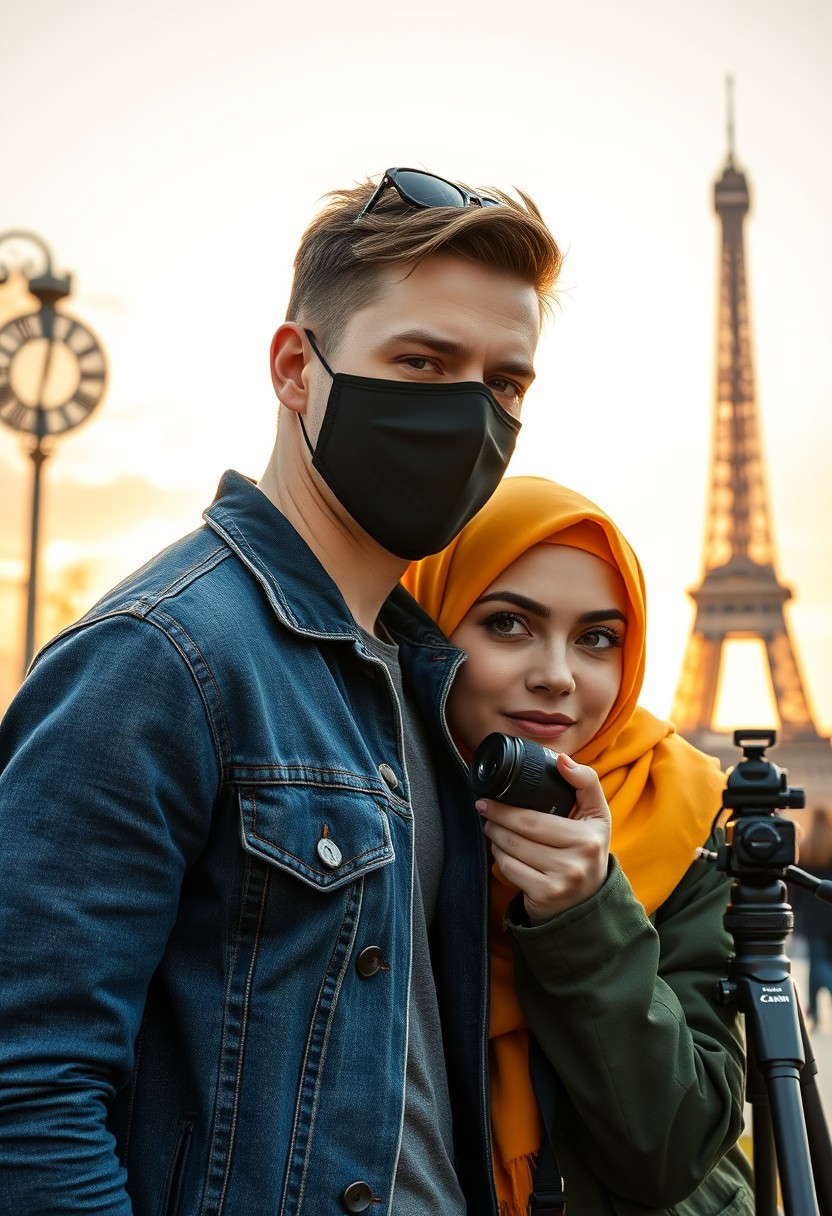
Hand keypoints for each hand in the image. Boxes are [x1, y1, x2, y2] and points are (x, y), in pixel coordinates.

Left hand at [475, 753, 610, 924]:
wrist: (589, 899)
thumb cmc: (587, 849)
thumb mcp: (596, 816)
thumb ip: (586, 783)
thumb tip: (562, 760)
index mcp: (590, 835)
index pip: (536, 818)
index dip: (506, 807)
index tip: (488, 797)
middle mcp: (578, 860)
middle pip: (521, 834)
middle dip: (495, 819)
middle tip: (484, 810)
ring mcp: (561, 882)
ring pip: (512, 852)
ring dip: (494, 837)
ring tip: (492, 828)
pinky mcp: (546, 897)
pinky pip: (510, 871)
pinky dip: (500, 858)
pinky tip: (502, 851)